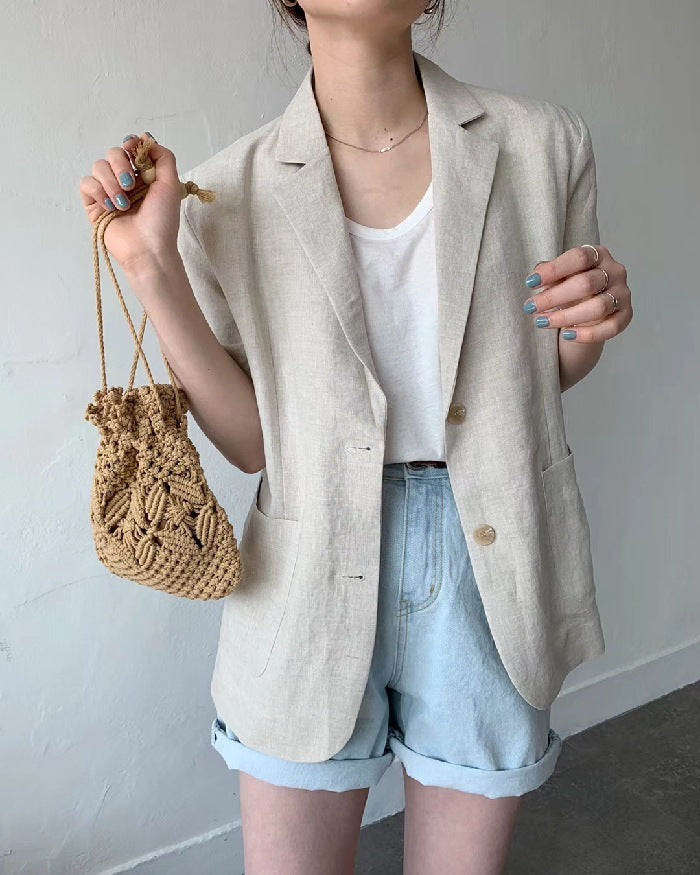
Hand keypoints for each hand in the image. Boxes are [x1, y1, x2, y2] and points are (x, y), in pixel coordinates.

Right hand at [78, 132, 183, 275]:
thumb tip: (146, 138)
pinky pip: (86, 184)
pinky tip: (110, 207)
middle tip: (131, 185)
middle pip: (112, 153)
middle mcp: (124, 182)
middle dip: (120, 165)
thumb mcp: (171, 184)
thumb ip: (163, 157)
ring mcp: (108, 192)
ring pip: (98, 167)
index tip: (133, 152)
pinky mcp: (94, 204)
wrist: (148, 248)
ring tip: (123, 203)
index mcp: (143, 176)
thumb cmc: (162, 221)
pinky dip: (98, 192)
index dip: (129, 146)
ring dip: (111, 183)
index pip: (129, 149)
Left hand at [523, 244, 632, 341]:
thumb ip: (549, 273)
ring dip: (565, 317)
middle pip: (586, 283)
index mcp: (598, 255)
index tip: (531, 283)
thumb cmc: (568, 290)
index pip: (579, 258)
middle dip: (554, 297)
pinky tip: (567, 335)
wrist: (584, 315)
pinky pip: (611, 327)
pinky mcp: (625, 315)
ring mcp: (622, 294)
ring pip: (597, 307)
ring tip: (541, 322)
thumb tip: (538, 275)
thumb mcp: (557, 278)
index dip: (554, 270)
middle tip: (530, 307)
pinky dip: (588, 334)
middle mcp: (615, 271)